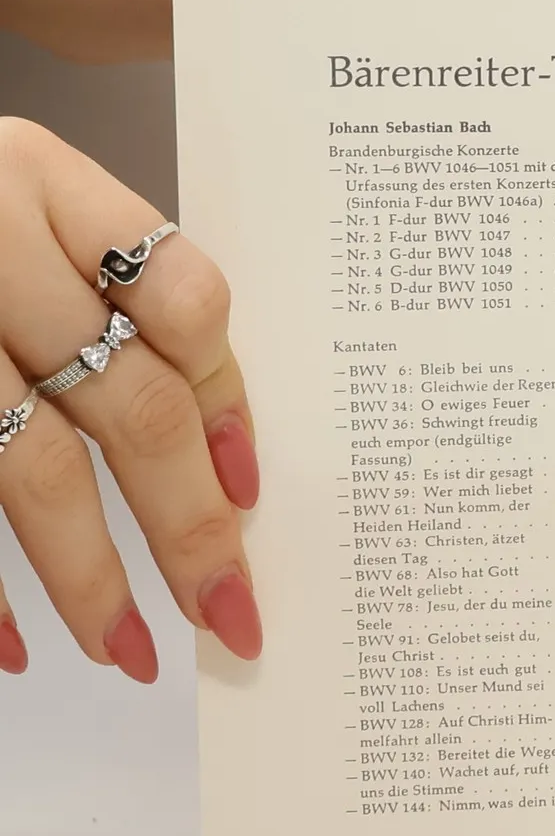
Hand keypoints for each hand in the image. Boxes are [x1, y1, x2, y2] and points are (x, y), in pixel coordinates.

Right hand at [0, 117, 259, 679]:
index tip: (250, 497)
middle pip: (130, 402)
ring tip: (131, 653)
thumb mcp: (26, 212)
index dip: (228, 405)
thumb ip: (114, 299)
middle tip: (229, 616)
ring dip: (90, 576)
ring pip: (33, 465)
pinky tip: (16, 645)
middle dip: (188, 526)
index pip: (183, 299)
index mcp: (47, 182)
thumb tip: (221, 459)